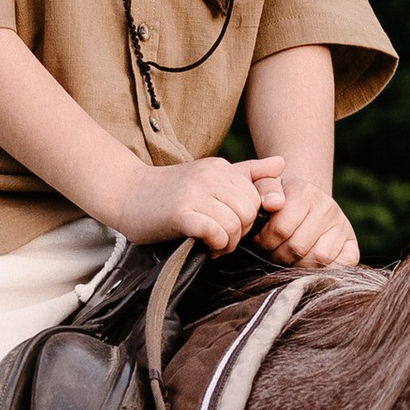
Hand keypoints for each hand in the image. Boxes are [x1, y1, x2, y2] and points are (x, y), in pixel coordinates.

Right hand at [110, 155, 282, 253]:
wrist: (127, 195)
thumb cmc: (170, 193)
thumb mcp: (210, 177)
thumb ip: (248, 172)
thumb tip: (283, 163)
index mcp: (220, 167)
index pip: (256, 198)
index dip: (247, 219)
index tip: (229, 226)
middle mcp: (210, 175)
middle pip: (249, 212)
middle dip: (239, 233)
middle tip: (220, 239)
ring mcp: (195, 192)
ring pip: (235, 224)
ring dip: (226, 243)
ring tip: (211, 244)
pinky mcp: (181, 212)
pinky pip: (216, 232)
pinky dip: (214, 245)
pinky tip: (203, 246)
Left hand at [252, 171, 359, 271]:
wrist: (304, 204)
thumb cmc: (279, 203)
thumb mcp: (266, 190)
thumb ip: (263, 190)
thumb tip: (274, 203)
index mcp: (305, 192)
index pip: (281, 229)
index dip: (265, 242)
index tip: (260, 240)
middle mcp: (327, 206)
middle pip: (298, 247)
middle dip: (279, 255)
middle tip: (273, 252)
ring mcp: (342, 225)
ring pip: (319, 258)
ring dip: (298, 265)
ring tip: (288, 257)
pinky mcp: (352, 243)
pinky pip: (342, 265)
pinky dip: (324, 271)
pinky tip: (308, 264)